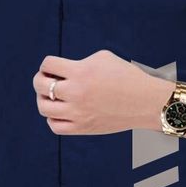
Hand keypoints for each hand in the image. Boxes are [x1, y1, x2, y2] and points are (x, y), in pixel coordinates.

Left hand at [32, 49, 172, 134]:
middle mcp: (76, 93)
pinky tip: (60, 111)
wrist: (145, 102)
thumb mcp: (103, 58)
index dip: (47, 64)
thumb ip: (78, 62)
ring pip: (44, 108)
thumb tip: (58, 71)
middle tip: (47, 79)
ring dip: (43, 99)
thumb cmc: (126, 76)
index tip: (52, 67)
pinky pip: (55, 126)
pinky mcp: (83, 128)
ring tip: (51, 97)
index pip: (48, 64)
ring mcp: (78, 113)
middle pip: (40, 86)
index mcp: (81, 72)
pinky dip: (53, 118)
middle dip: (41, 79)